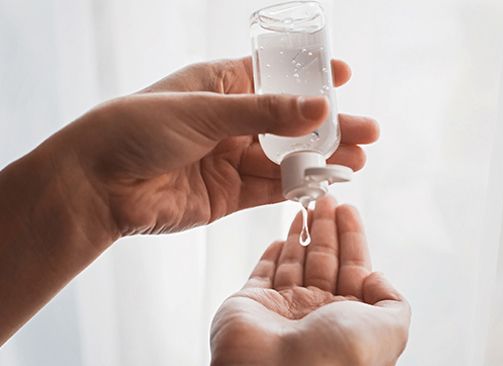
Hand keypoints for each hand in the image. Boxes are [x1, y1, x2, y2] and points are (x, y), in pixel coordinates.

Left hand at [39, 57, 378, 237]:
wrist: (101, 184)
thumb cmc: (139, 128)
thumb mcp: (205, 109)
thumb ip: (263, 113)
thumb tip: (318, 107)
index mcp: (220, 86)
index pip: (273, 77)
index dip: (308, 77)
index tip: (343, 75)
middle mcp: (229, 122)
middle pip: (289, 123)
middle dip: (328, 127)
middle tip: (367, 131)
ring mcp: (231, 158)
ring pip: (285, 159)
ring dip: (320, 160)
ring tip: (357, 161)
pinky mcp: (229, 193)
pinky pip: (271, 188)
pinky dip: (298, 187)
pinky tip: (327, 184)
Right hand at [210, 196, 410, 365]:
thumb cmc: (335, 357)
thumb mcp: (389, 329)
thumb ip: (392, 301)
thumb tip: (376, 277)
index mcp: (348, 317)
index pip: (353, 267)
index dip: (352, 236)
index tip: (348, 210)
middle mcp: (316, 312)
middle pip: (324, 259)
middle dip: (327, 227)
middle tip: (325, 198)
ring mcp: (283, 308)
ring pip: (295, 262)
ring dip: (302, 234)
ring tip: (305, 207)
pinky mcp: (252, 303)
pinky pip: (262, 273)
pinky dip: (271, 255)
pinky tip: (281, 239)